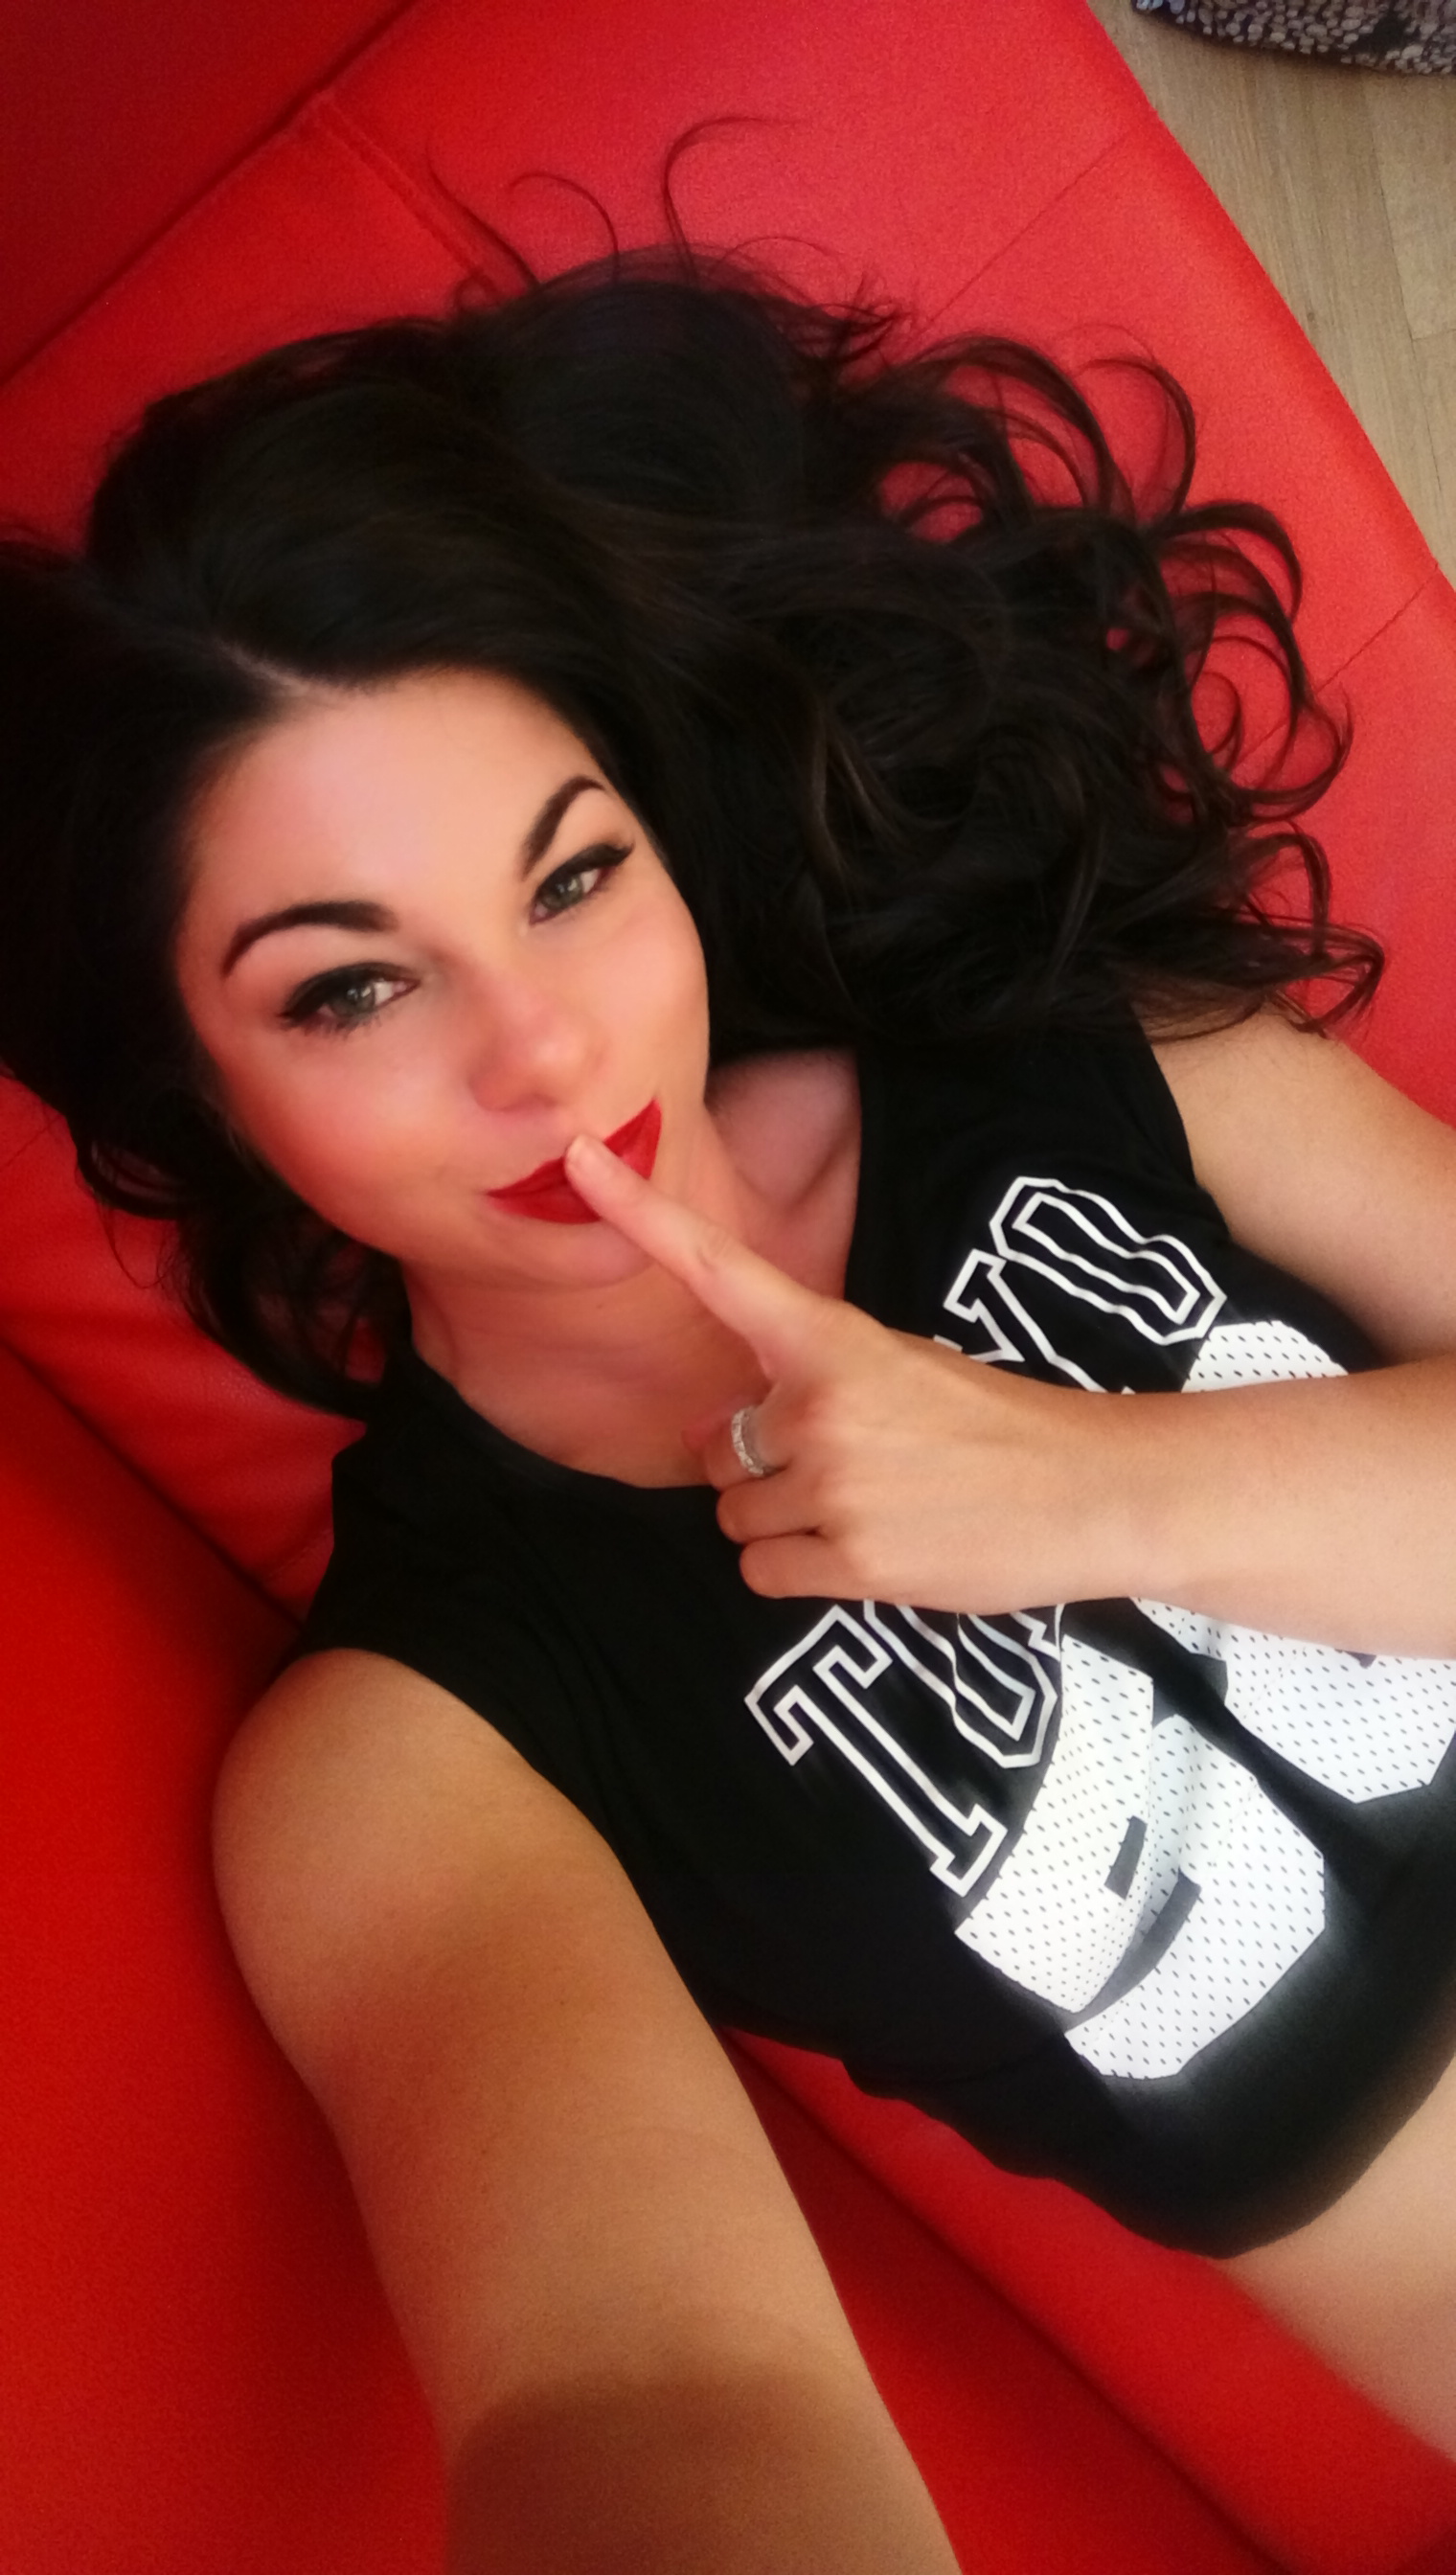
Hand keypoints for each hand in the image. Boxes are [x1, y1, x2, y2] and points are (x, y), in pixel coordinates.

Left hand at [564, 1132, 1132, 1609]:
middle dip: (763, 1468)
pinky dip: (800, 1572)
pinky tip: (868, 1555)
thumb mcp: (905, 1367)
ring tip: (874, 1512)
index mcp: (834, 1339)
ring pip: (738, 1518)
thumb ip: (813, 1383)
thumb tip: (731, 1433)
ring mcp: (833, 1483)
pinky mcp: (851, 1559)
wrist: (1092, 1491)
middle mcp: (819, 1405)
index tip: (575, 1161)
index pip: (716, 1267)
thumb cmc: (997, 1425)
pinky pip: (762, 1572)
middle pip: (722, 1449)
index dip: (638, 1213)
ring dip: (786, 1525)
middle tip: (857, 1470)